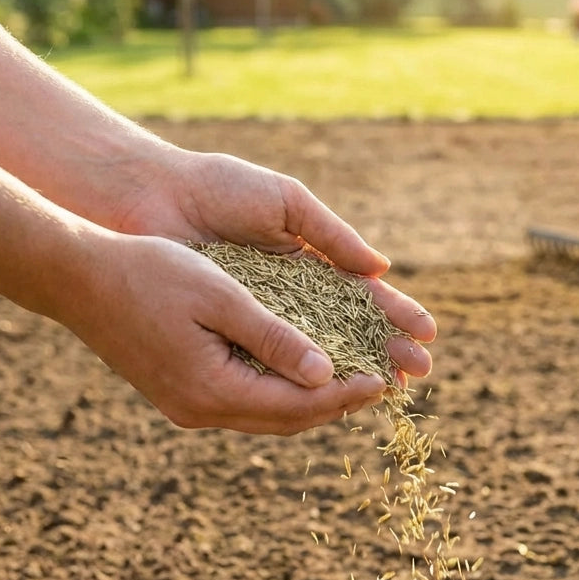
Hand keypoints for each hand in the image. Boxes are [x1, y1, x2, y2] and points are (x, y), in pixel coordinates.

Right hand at [61, 231, 397, 433]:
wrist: (76, 277)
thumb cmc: (149, 272)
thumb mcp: (222, 295)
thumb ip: (275, 338)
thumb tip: (326, 374)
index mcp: (212, 389)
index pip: (298, 405)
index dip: (346, 394)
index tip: (384, 379)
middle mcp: (200, 410)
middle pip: (286, 420)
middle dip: (336, 404)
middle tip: (379, 385)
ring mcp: (187, 406)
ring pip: (266, 416)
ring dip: (311, 402)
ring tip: (352, 381)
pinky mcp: (180, 394)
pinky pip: (244, 403)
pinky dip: (280, 392)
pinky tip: (301, 373)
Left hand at [103, 146, 435, 383]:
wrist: (150, 197)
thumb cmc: (218, 189)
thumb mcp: (285, 203)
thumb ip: (331, 236)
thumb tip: (381, 269)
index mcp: (306, 265)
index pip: (360, 299)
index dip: (395, 317)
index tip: (428, 335)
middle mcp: (287, 300)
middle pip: (346, 334)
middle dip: (384, 351)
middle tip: (420, 372)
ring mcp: (258, 323)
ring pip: (315, 356)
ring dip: (353, 372)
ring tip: (388, 387)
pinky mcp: (227, 339)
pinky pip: (272, 364)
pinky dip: (303, 379)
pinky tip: (332, 390)